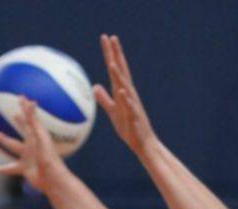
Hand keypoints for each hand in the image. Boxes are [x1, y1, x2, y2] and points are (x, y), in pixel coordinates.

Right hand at [0, 97, 68, 193]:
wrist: (51, 179)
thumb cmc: (48, 157)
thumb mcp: (40, 137)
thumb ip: (34, 121)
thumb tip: (30, 102)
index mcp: (37, 136)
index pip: (31, 118)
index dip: (26, 107)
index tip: (21, 97)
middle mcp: (32, 144)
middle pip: (24, 130)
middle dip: (19, 122)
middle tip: (14, 114)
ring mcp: (28, 156)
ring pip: (14, 147)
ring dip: (6, 141)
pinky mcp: (25, 168)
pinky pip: (12, 167)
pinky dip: (5, 168)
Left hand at [93, 34, 157, 156]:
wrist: (142, 142)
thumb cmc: (128, 126)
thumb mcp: (113, 111)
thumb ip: (104, 98)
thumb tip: (94, 86)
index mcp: (122, 92)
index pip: (115, 69)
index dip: (110, 54)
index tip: (106, 38)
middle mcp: (128, 94)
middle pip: (121, 71)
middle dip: (116, 54)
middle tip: (111, 38)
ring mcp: (132, 104)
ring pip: (125, 86)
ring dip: (119, 75)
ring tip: (112, 62)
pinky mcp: (134, 116)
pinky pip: (130, 106)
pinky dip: (126, 98)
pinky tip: (122, 90)